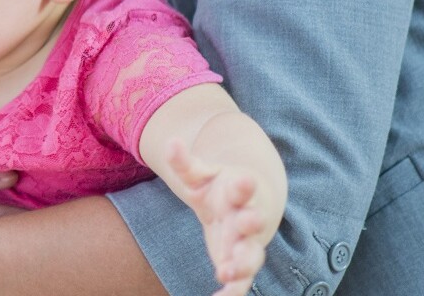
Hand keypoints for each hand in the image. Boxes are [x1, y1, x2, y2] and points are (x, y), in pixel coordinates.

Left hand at [167, 140, 270, 295]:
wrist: (246, 205)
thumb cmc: (219, 187)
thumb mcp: (200, 173)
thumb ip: (185, 162)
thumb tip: (170, 143)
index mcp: (239, 192)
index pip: (243, 187)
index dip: (243, 184)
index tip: (243, 179)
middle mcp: (248, 218)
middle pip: (253, 221)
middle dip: (251, 222)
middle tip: (250, 222)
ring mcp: (247, 242)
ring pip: (251, 255)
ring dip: (243, 263)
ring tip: (228, 272)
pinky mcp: (241, 262)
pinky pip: (242, 280)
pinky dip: (234, 290)